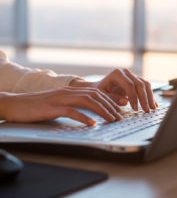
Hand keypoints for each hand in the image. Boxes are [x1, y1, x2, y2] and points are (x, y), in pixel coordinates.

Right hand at [0, 86, 122, 124]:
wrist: (18, 104)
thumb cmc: (40, 105)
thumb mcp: (61, 102)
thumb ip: (75, 104)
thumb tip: (91, 113)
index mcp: (72, 90)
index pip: (96, 92)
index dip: (110, 100)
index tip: (120, 108)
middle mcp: (69, 92)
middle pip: (95, 96)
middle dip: (110, 106)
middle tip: (119, 116)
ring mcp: (61, 98)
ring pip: (87, 101)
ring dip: (102, 110)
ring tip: (111, 119)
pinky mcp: (53, 107)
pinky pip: (72, 111)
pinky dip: (84, 117)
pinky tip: (92, 123)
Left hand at [70, 69, 157, 111]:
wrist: (99, 88)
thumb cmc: (99, 92)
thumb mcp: (102, 96)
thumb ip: (112, 99)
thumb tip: (126, 101)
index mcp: (117, 74)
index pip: (129, 85)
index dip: (134, 97)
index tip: (135, 109)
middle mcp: (126, 73)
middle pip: (139, 84)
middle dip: (144, 98)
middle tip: (146, 111)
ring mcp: (132, 76)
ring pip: (145, 84)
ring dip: (150, 97)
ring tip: (152, 109)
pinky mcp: (136, 81)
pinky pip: (146, 87)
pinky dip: (150, 96)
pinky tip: (154, 105)